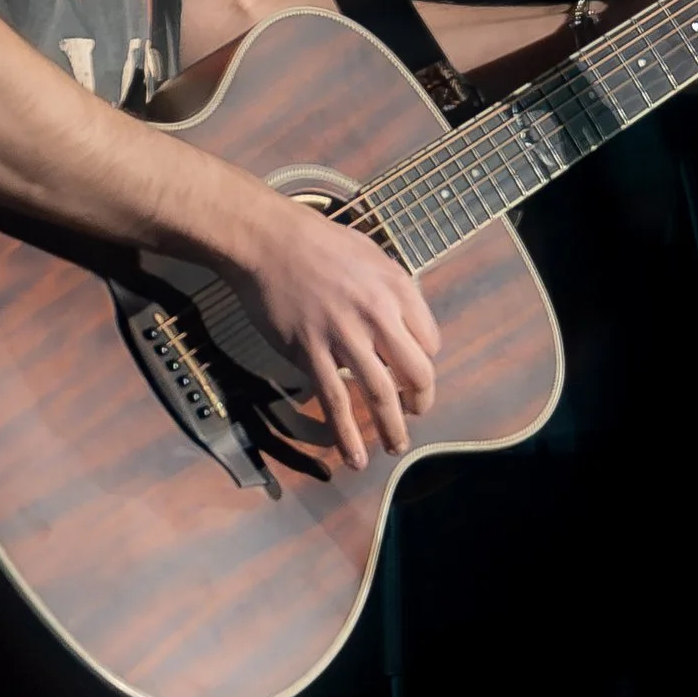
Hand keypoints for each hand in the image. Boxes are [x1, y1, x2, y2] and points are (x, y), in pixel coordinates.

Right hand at [233, 188, 440, 470]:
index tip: (412, 373)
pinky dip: (347, 434)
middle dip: (420, 401)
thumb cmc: (317, 242)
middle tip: (414, 413)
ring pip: (380, 394)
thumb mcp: (369, 254)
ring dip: (391, 429)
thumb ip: (392, 289)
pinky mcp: (310, 352)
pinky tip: (354, 456)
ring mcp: (343, 335)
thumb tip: (405, 323)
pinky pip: (334, 401)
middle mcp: (377, 313)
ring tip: (394, 447)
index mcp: (396, 288)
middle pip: (416, 372)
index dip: (424, 363)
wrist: (267, 240)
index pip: (430, 341)